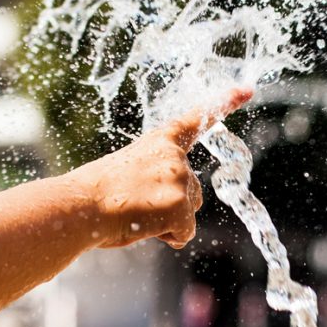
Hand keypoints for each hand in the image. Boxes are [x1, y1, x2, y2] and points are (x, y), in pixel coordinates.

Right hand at [70, 86, 252, 248]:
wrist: (79, 207)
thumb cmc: (94, 195)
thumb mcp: (127, 172)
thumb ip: (153, 175)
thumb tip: (161, 203)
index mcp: (159, 142)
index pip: (196, 119)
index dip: (224, 102)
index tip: (248, 88)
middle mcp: (175, 156)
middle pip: (192, 191)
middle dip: (170, 205)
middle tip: (134, 204)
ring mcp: (179, 179)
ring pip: (187, 213)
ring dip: (164, 221)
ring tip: (134, 213)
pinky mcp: (179, 206)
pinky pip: (184, 233)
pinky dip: (166, 237)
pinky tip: (142, 226)